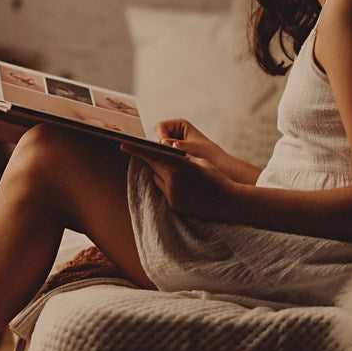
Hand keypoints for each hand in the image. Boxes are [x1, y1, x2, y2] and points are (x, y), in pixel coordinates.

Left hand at [121, 142, 238, 220]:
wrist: (228, 201)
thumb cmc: (215, 177)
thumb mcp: (199, 161)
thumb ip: (180, 157)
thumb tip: (165, 151)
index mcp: (180, 166)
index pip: (153, 155)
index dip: (136, 150)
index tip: (122, 145)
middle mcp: (173, 181)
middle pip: (154, 167)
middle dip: (153, 160)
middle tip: (152, 154)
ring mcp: (172, 195)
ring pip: (158, 180)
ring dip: (163, 175)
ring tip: (180, 175)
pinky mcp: (174, 206)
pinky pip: (165, 192)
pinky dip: (169, 187)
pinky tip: (184, 188)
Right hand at [153, 118, 225, 164]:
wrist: (214, 159)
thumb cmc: (204, 151)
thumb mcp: (188, 147)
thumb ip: (174, 144)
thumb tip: (162, 142)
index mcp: (180, 123)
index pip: (160, 125)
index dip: (160, 135)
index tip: (164, 145)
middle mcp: (176, 129)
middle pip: (158, 133)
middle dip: (161, 141)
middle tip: (167, 151)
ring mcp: (175, 137)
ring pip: (160, 141)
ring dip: (164, 148)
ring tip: (173, 154)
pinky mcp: (174, 146)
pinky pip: (165, 148)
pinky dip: (166, 152)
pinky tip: (173, 157)